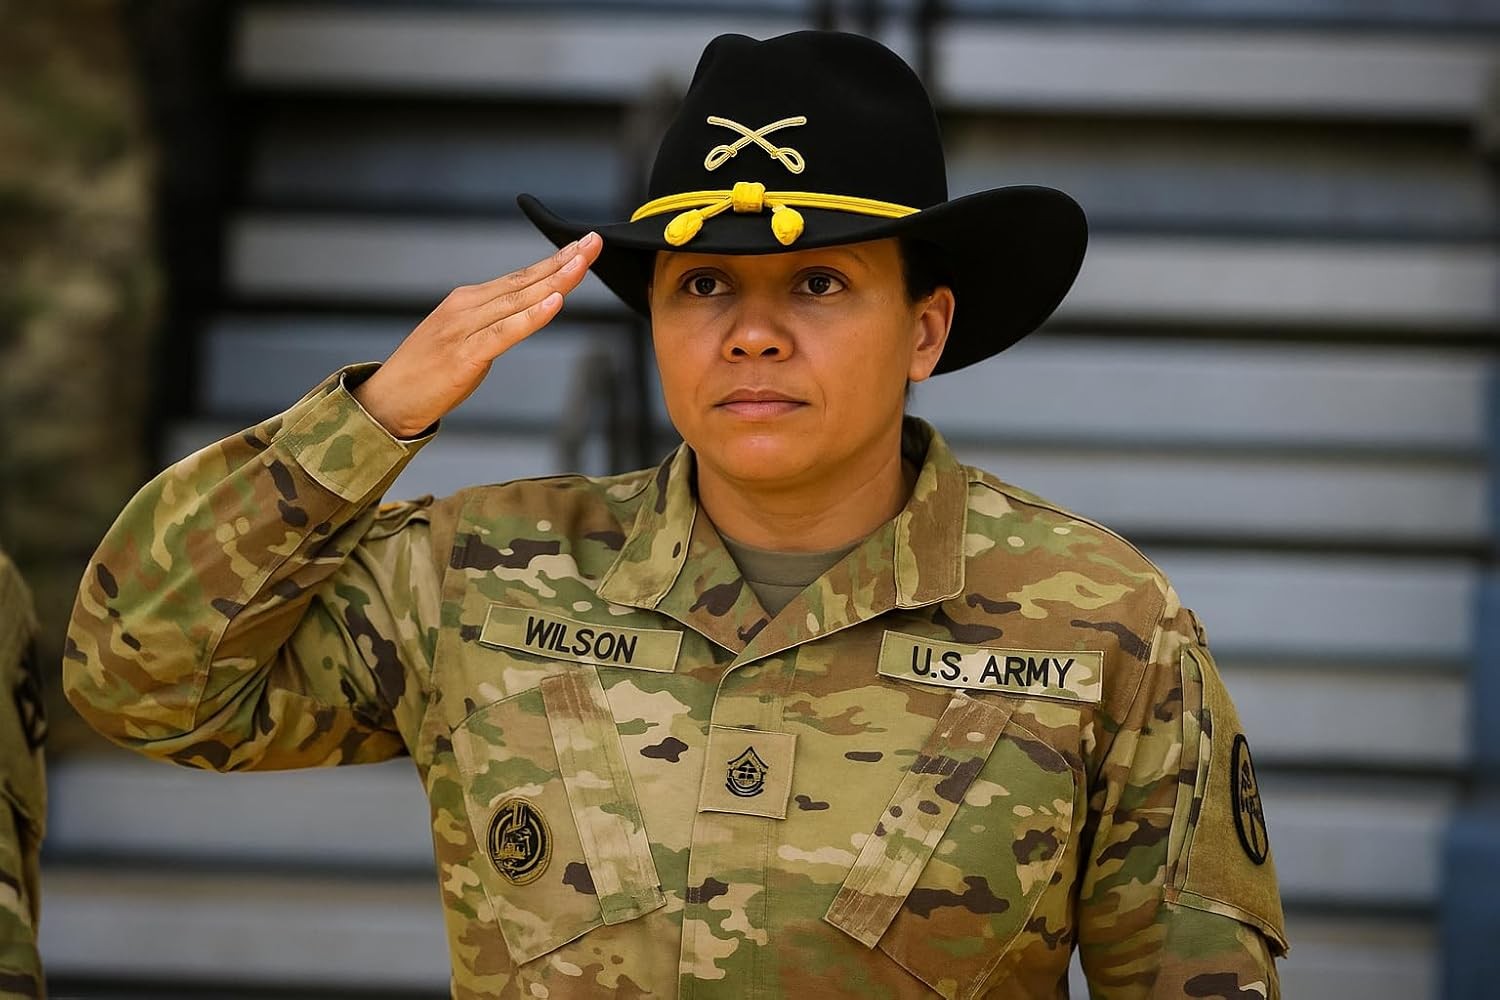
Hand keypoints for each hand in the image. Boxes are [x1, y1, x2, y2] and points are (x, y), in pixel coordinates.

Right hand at [353, 232, 603, 437]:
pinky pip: (505, 333)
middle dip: (563, 261)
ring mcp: (464, 329)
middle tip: (594, 242)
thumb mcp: (463, 340)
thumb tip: (526, 316)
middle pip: (524, 281)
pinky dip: (531, 317)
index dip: (554, 261)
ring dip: (555, 281)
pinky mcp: (464, 355)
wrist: (387, 401)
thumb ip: (493, 325)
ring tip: (582, 264)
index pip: (520, 277)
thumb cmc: (426, 374)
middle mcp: (466, 307)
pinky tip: (554, 303)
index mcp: (467, 301)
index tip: (583, 246)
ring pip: (519, 301)